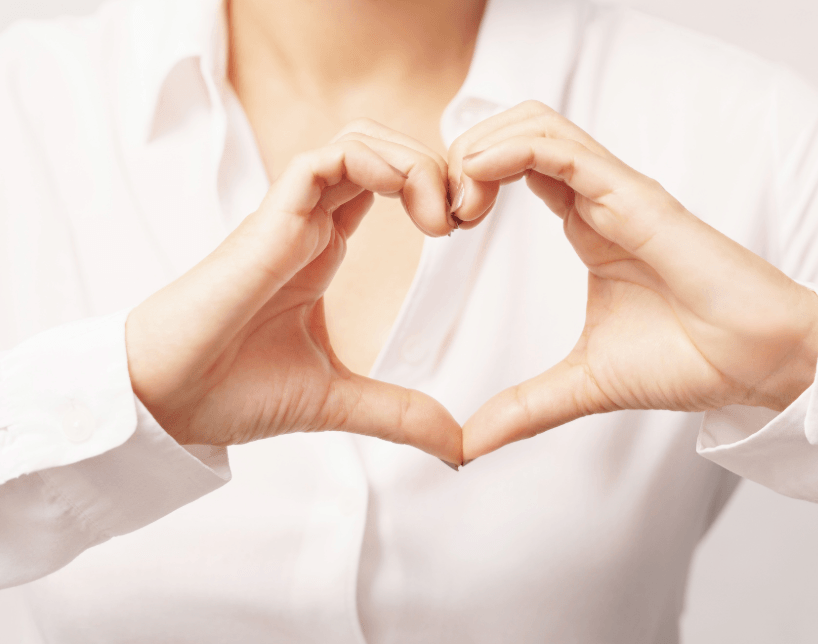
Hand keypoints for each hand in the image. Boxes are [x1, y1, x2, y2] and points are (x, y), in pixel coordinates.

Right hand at [126, 120, 464, 465]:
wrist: (167, 402)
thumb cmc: (229, 390)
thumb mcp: (338, 401)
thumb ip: (400, 415)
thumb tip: (459, 447)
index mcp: (322, 249)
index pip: (385, 183)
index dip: (434, 188)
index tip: (467, 227)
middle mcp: (309, 224)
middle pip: (380, 149)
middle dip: (437, 166)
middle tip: (468, 215)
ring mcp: (289, 218)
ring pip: (358, 140)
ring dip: (413, 160)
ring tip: (443, 215)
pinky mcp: (270, 220)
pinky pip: (325, 158)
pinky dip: (375, 163)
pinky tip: (408, 201)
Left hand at [447, 101, 817, 461]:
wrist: (759, 362)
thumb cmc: (695, 360)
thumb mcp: (585, 385)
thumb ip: (526, 407)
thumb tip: (467, 446)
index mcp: (587, 225)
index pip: (513, 165)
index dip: (466, 180)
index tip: (442, 230)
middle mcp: (600, 198)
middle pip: (515, 127)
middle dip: (461, 153)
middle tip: (441, 215)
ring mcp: (617, 192)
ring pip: (534, 123)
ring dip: (479, 148)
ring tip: (458, 204)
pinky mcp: (635, 198)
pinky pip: (560, 149)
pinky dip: (509, 152)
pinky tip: (479, 184)